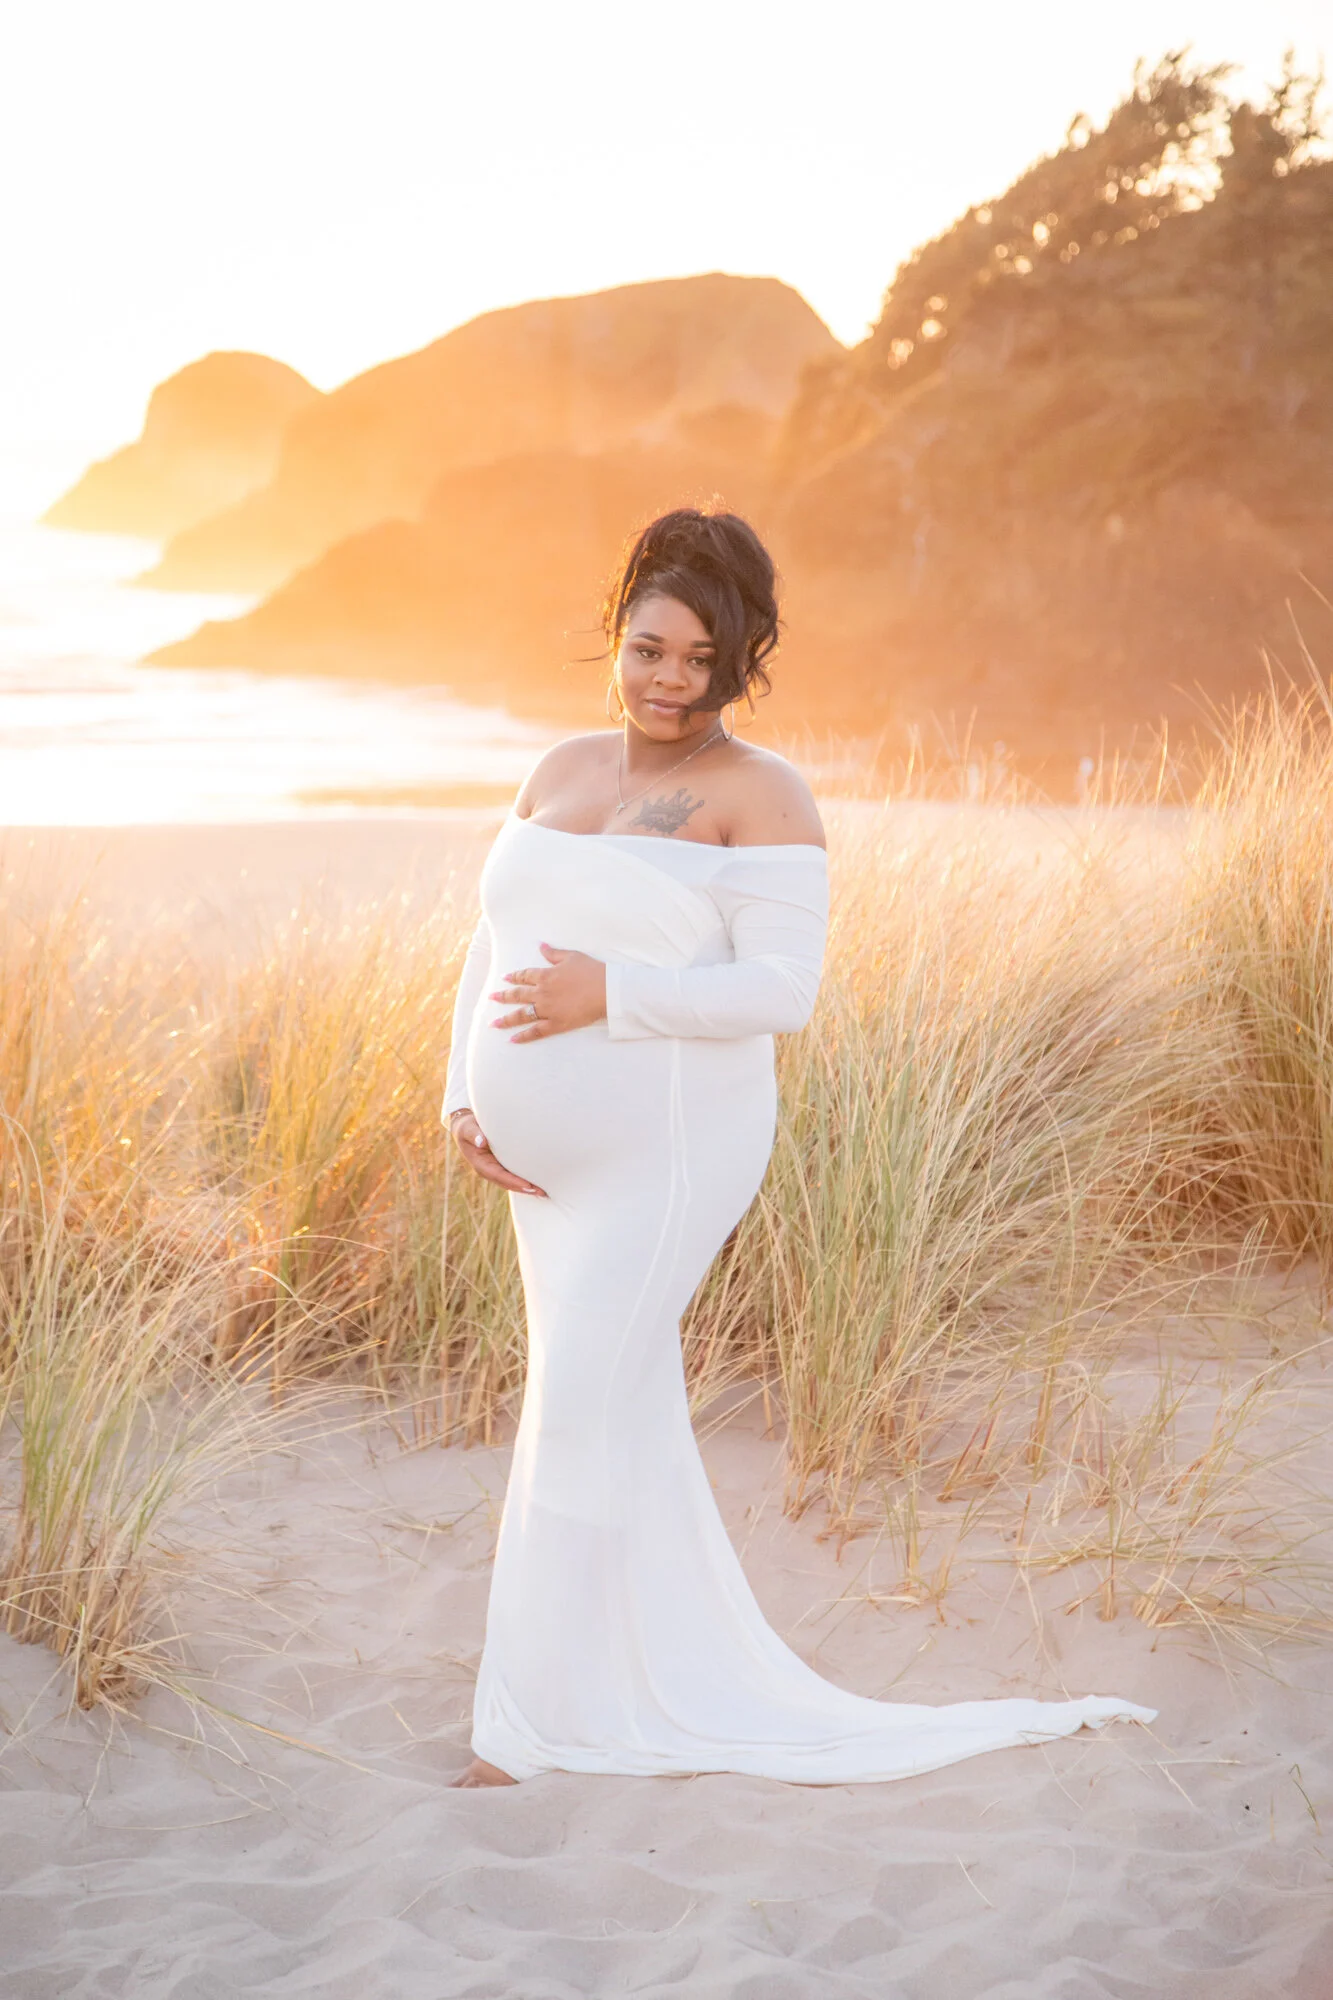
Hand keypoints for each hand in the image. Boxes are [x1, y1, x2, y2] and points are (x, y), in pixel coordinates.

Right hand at [448, 1111, 545, 1196]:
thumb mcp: (468, 1128)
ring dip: (526, 1187)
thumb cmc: (467, 1127)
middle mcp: (488, 1170)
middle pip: (507, 1183)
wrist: (465, 1128)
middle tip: (541, 1191)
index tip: (527, 1185)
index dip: (513, 1181)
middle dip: (524, 1188)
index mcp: (480, 1165)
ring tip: (543, 1191)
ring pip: (511, 1182)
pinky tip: (537, 1182)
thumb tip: (481, 1142)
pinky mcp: (500, 1166)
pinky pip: (513, 1175)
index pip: (498, 1175)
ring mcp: (494, 1169)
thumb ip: (474, 1134)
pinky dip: (524, 1180)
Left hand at [491, 943, 606, 1042]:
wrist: (606, 990)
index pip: (524, 976)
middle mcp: (542, 993)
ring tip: (493, 1023)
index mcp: (545, 975)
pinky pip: (536, 1032)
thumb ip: (553, 953)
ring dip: (506, 1019)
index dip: (514, 976)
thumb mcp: (571, 957)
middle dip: (503, 997)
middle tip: (491, 998)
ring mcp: (547, 1010)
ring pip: (522, 1015)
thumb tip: (541, 945)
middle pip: (517, 995)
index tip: (505, 978)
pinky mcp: (556, 1024)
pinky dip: (524, 1036)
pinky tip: (512, 1040)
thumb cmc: (591, 971)